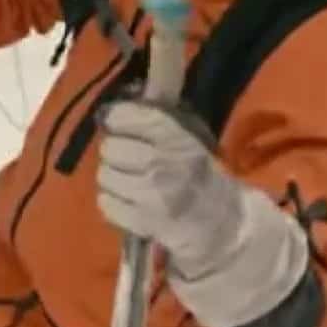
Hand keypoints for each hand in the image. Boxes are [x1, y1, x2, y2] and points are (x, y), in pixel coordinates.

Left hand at [93, 98, 242, 276]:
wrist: (221, 220)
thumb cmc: (198, 174)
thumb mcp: (186, 138)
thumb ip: (153, 120)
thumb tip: (116, 106)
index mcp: (173, 134)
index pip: (122, 116)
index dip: (116, 121)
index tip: (119, 127)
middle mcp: (160, 159)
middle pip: (109, 148)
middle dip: (114, 154)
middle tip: (127, 161)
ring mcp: (151, 192)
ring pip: (105, 176)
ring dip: (113, 180)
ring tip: (130, 184)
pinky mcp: (143, 219)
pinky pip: (106, 204)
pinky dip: (113, 204)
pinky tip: (129, 202)